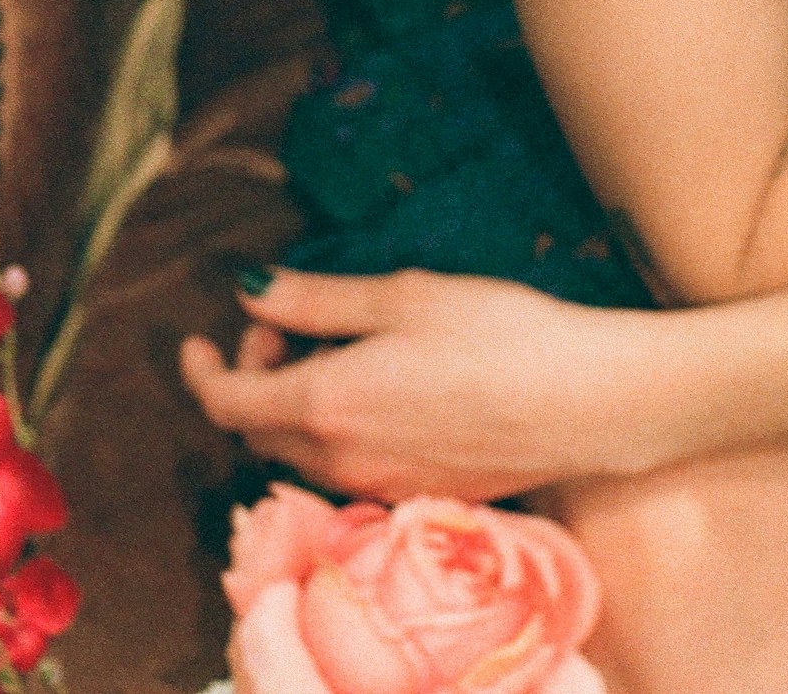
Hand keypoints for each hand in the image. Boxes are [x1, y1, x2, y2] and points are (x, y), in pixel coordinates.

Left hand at [181, 269, 681, 501]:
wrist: (588, 402)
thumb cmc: (501, 336)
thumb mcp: (404, 298)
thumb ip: (315, 301)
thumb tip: (249, 293)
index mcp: (324, 404)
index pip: (225, 403)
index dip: (201, 369)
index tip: (198, 339)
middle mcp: (340, 459)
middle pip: (256, 434)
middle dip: (253, 381)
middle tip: (288, 330)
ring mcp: (380, 485)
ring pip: (302, 455)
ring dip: (294, 409)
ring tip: (338, 354)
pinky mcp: (420, 494)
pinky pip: (349, 470)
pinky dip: (337, 432)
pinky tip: (385, 393)